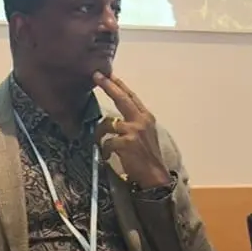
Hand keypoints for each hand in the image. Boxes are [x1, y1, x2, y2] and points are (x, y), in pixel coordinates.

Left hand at [93, 72, 170, 187]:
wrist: (154, 175)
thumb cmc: (147, 156)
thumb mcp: (145, 134)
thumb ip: (133, 122)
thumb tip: (115, 118)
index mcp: (146, 117)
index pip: (131, 96)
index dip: (119, 85)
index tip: (108, 74)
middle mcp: (141, 120)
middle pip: (122, 98)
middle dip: (108, 86)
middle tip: (96, 76)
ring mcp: (134, 130)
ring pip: (108, 123)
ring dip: (100, 132)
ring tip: (101, 141)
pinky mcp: (127, 143)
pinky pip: (107, 141)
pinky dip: (104, 149)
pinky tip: (107, 155)